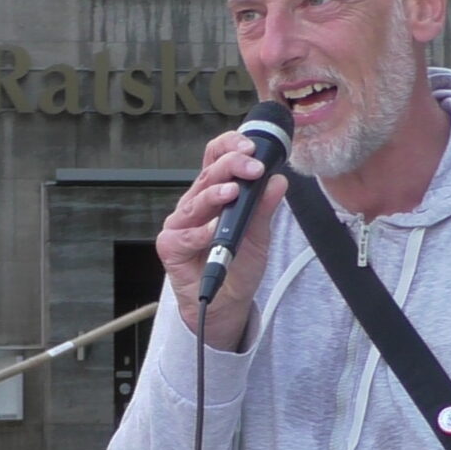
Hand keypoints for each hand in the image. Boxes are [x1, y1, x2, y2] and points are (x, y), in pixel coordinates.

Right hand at [156, 130, 287, 350]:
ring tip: (232, 191)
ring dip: (215, 194)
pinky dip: (201, 232)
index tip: (251, 147)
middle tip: (253, 167)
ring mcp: (181, 224)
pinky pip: (185, 236)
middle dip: (231, 165)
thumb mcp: (259, 234)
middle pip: (207, 174)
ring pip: (195, 201)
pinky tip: (214, 229)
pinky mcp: (171, 247)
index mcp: (214, 193)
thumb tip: (279, 181)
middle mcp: (195, 204)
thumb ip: (264, 208)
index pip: (215, 158)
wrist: (226, 303)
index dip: (230, 146)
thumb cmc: (237, 264)